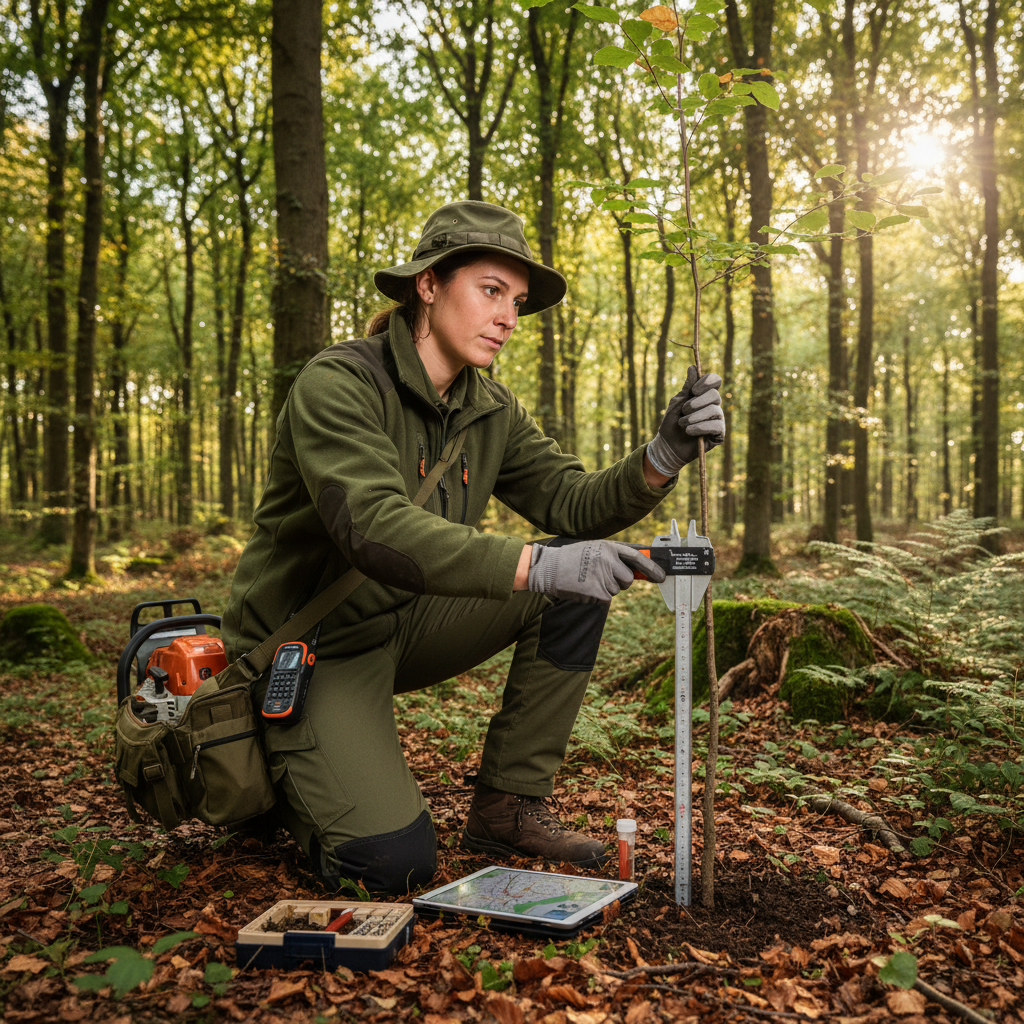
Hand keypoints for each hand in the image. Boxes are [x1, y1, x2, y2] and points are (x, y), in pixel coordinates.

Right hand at [527, 540, 665, 603]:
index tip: (661, 576)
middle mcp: (608, 561)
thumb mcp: (593, 549)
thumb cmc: (570, 559)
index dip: (651, 568)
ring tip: (588, 579)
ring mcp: (603, 577)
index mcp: (608, 547)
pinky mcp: (597, 592)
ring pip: (616, 590)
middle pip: (628, 580)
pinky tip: (584, 587)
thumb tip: (634, 570)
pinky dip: (597, 595)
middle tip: (603, 577)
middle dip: (620, 582)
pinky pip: (606, 597)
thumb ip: (612, 556)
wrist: (549, 568)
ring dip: (606, 588)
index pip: (637, 558)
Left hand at [645, 365, 724, 476]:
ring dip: (695, 416)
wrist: (667, 447)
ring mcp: (717, 420)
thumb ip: (687, 387)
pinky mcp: (718, 435)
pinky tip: (690, 431)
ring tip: (683, 424)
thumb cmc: (671, 424)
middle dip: (697, 402)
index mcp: (703, 396)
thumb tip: (693, 368)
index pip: (715, 381)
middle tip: (684, 410)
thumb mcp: (677, 404)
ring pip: (715, 411)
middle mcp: (713, 406)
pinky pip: (717, 426)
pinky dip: (701, 427)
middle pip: (715, 395)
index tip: (694, 390)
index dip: (707, 382)